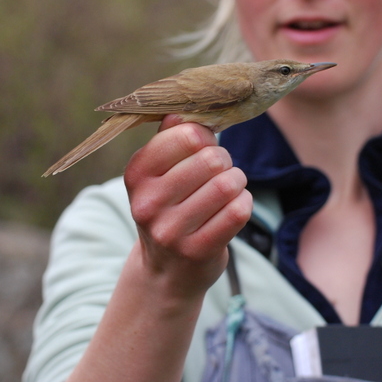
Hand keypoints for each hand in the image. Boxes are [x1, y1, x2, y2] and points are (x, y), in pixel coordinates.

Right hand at [124, 115, 252, 299]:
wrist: (167, 271)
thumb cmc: (169, 208)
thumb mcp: (158, 174)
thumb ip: (169, 139)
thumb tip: (179, 110)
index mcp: (136, 174)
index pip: (184, 135)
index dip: (205, 136)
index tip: (205, 146)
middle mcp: (148, 203)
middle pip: (211, 159)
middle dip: (225, 160)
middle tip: (221, 170)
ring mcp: (171, 231)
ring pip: (227, 185)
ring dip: (237, 181)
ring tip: (231, 186)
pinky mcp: (197, 251)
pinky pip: (238, 212)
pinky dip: (244, 203)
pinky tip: (236, 206)